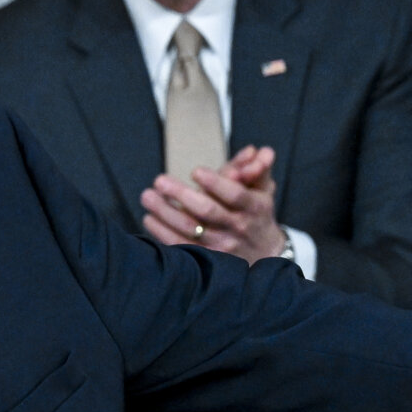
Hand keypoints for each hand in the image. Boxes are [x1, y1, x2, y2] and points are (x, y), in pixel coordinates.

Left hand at [140, 146, 288, 260]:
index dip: (216, 183)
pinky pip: (181, 246)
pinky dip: (162, 233)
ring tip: (148, 196)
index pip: (235, 195)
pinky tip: (149, 218)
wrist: (264, 253)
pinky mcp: (208, 260)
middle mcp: (238, 228)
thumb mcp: (262, 189)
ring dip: (165, 212)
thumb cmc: (256, 213)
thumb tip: (261, 151)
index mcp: (254, 207)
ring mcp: (222, 247)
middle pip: (208, 211)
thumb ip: (258, 168)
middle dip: (181, 194)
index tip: (195, 171)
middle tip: (160, 180)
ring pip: (190, 230)